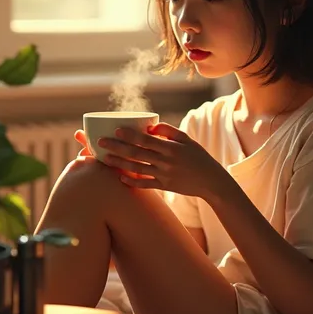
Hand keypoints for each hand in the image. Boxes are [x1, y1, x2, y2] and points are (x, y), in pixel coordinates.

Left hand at [75, 123, 230, 199]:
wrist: (212, 181)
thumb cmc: (199, 157)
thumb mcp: (187, 140)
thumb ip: (168, 131)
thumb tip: (149, 126)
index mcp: (171, 148)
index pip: (146, 140)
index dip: (130, 135)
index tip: (115, 130)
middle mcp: (166, 162)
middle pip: (137, 154)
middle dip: (117, 147)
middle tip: (100, 142)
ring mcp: (164, 175)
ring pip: (137, 169)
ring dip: (119, 163)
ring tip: (105, 158)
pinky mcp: (165, 187)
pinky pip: (145, 184)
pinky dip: (132, 182)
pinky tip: (120, 178)